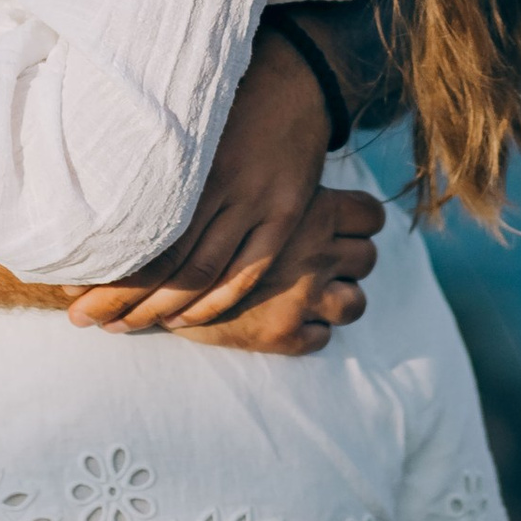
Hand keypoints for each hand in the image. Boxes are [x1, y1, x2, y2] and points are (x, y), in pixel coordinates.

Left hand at [65, 19, 338, 334]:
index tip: (69, 287)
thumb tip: (83, 183)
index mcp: (186, 157)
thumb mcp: (179, 111)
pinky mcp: (286, 213)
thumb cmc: (223, 92)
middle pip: (165, 260)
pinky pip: (248, 271)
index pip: (138, 230)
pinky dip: (214, 302)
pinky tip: (184, 319)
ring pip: (203, 273)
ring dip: (161, 309)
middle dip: (121, 297)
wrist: (298, 73)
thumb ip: (142, 151)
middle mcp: (221, 183)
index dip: (105, 265)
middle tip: (84, 319)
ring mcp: (258, 201)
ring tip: (124, 327)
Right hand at [131, 183, 383, 356]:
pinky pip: (321, 338)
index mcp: (307, 208)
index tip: (347, 225)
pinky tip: (290, 319)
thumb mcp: (238, 182)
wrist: (149, 266)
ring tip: (316, 292)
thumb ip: (273, 191)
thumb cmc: (197, 201)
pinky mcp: (282, 335)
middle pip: (366, 258)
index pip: (370, 217)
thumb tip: (301, 181)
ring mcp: (300, 295)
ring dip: (340, 299)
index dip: (363, 222)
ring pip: (354, 303)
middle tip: (327, 259)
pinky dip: (312, 332)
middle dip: (351, 260)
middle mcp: (312, 251)